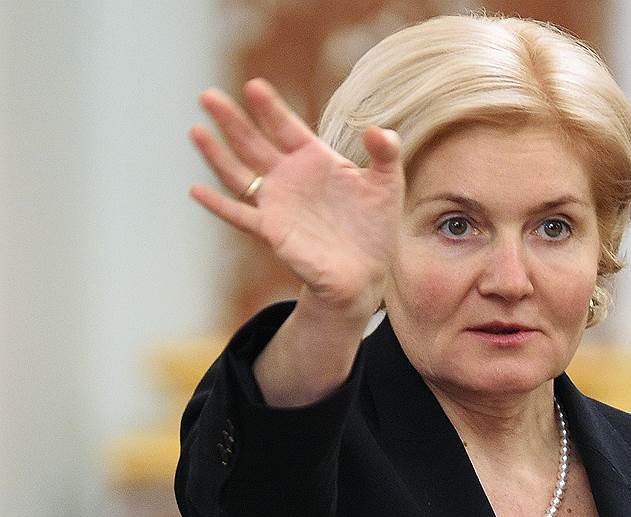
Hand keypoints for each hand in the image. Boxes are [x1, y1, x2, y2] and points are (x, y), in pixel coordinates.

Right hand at [189, 79, 402, 318]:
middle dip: (232, 120)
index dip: (270, 108)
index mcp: (315, 159)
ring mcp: (278, 203)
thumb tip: (376, 130)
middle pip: (253, 143)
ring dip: (216, 154)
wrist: (366, 271)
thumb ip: (386, 153)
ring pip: (239, 174)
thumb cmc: (375, 226)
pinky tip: (196, 191)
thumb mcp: (388, 184)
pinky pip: (241, 216)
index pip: (286, 127)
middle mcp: (290, 177)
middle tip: (208, 95)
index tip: (253, 86)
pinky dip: (218, 205)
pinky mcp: (272, 231)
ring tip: (196, 130)